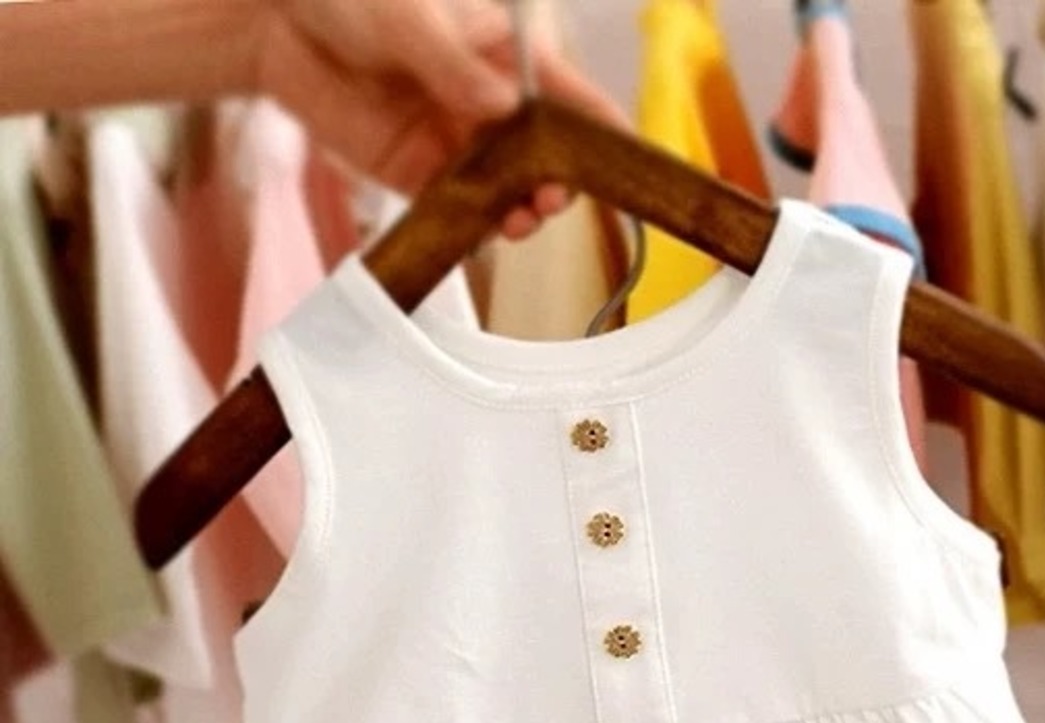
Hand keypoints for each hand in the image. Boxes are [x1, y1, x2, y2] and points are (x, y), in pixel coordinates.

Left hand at [255, 0, 627, 237]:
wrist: (273, 21)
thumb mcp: (406, 13)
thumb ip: (451, 62)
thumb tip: (498, 105)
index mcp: (505, 51)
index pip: (568, 93)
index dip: (600, 128)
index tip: (622, 158)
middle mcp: (490, 103)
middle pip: (544, 154)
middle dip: (557, 180)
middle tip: (552, 196)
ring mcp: (458, 143)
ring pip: (508, 189)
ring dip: (520, 210)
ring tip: (521, 220)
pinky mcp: (422, 175)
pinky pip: (460, 208)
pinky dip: (475, 225)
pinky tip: (484, 231)